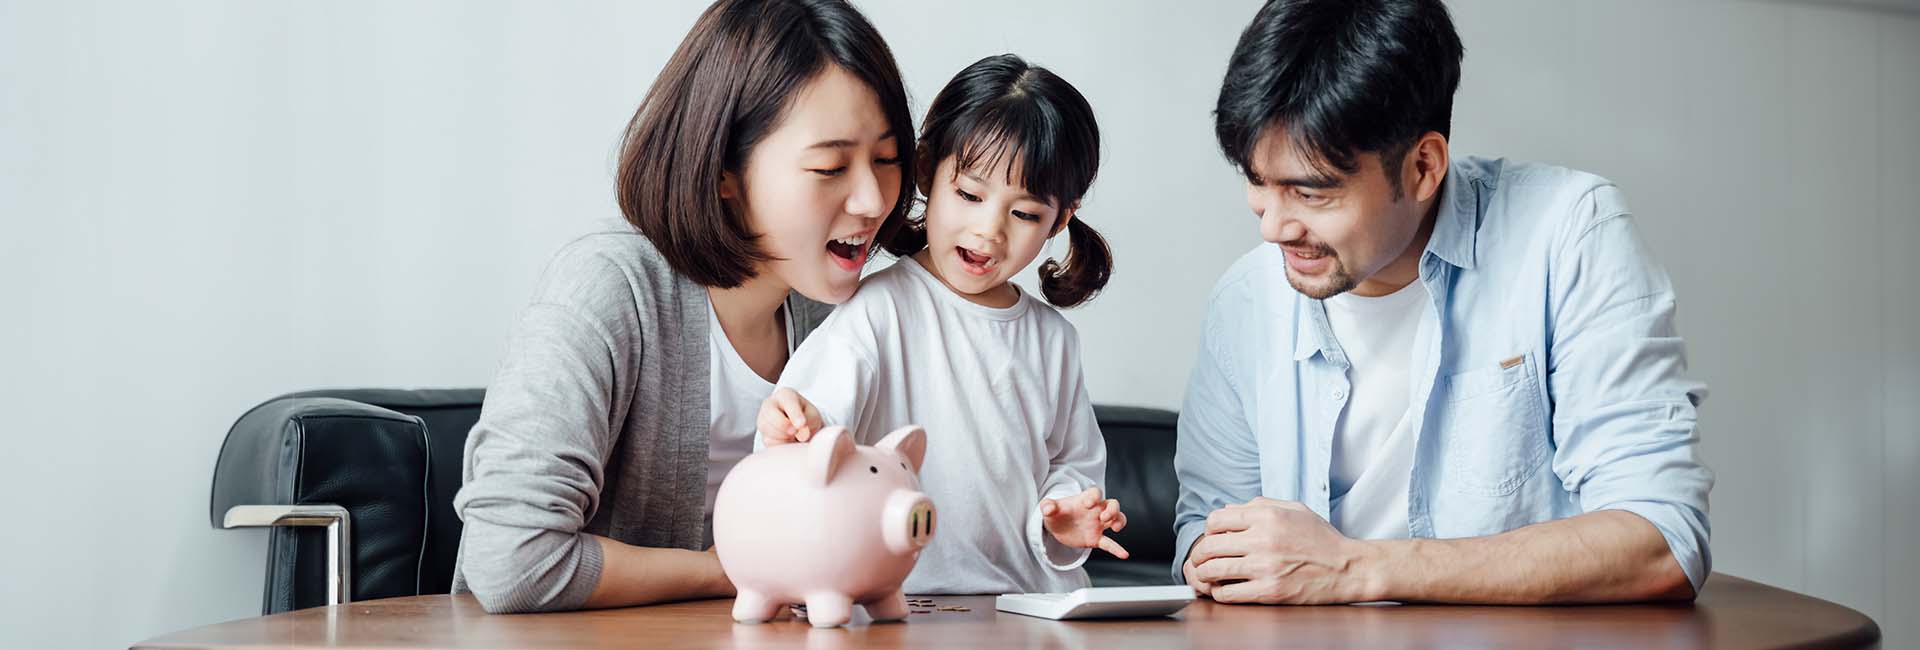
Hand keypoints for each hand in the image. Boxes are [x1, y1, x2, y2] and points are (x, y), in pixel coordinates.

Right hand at [756, 387, 821, 445]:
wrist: (799, 425)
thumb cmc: (806, 416)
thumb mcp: (813, 416)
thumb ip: (809, 422)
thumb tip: (801, 435)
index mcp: (785, 395)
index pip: (788, 402)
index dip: (795, 415)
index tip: (801, 424)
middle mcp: (770, 404)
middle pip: (771, 415)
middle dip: (784, 426)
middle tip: (795, 432)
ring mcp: (763, 418)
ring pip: (767, 429)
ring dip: (782, 436)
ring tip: (793, 436)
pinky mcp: (762, 433)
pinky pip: (767, 441)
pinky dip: (779, 444)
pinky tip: (787, 440)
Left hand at [1039, 487, 1128, 557]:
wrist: (1057, 528)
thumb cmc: (1056, 514)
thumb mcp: (1049, 508)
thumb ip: (1047, 506)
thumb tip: (1047, 508)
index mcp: (1084, 500)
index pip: (1095, 492)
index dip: (1094, 496)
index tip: (1089, 504)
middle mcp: (1095, 511)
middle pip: (1112, 504)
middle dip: (1112, 510)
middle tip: (1104, 517)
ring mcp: (1097, 525)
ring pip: (1117, 518)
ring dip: (1119, 521)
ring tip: (1115, 528)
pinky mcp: (1096, 538)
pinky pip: (1109, 543)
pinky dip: (1117, 549)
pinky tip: (1124, 554)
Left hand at [1186, 497, 1376, 603]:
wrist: (1348, 568)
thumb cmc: (1322, 539)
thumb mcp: (1295, 510)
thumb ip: (1260, 505)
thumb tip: (1227, 509)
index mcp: (1267, 517)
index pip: (1216, 519)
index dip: (1210, 529)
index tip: (1214, 537)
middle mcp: (1263, 540)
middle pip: (1209, 545)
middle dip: (1200, 554)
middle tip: (1202, 559)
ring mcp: (1265, 567)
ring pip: (1213, 570)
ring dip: (1204, 574)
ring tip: (1207, 576)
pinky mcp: (1270, 592)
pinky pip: (1229, 593)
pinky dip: (1219, 593)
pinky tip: (1224, 589)